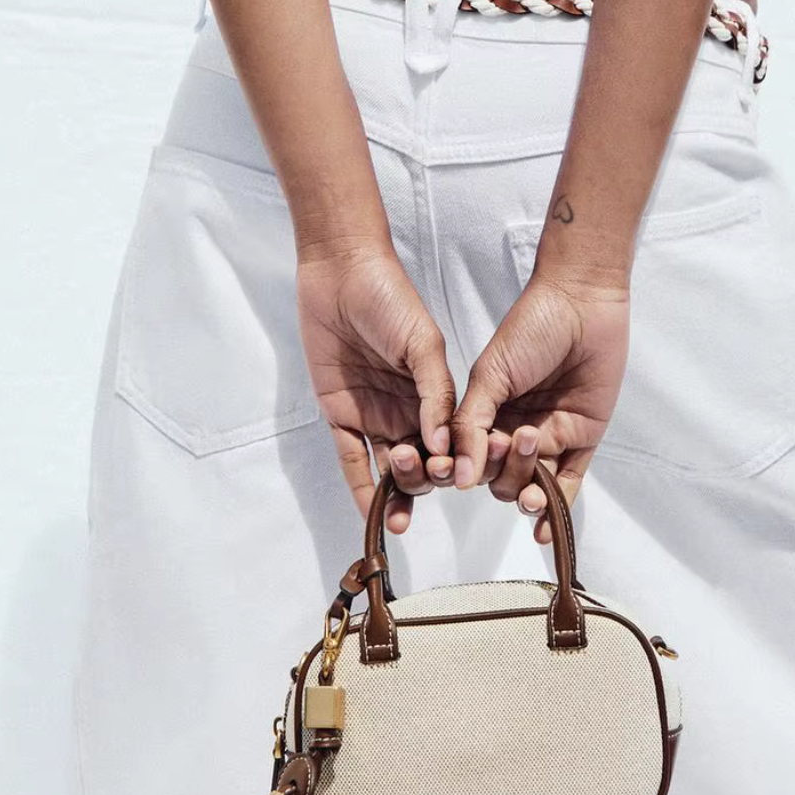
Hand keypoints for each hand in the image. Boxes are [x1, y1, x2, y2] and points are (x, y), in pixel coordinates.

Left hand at [296, 243, 458, 530]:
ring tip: (401, 520)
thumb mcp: (423, 343)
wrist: (341, 274)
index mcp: (434, 394)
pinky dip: (362, 488)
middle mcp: (407, 409)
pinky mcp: (339, 414)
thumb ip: (435, 392)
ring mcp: (373, 414)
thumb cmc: (390, 299)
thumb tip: (445, 443)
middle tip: (423, 480)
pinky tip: (373, 514)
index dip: (454, 464)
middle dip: (425, 481)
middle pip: (422, 461)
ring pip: (390, 467)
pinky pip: (351, 458)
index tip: (455, 478)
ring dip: (398, 494)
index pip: (450, 442)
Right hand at [449, 270, 630, 541]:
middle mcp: (515, 428)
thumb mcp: (490, 375)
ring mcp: (551, 436)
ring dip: (528, 492)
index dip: (468, 467)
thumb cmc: (531, 328)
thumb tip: (456, 476)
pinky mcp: (583, 439)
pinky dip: (557, 510)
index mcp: (487, 412)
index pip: (470, 458)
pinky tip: (544, 529)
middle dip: (503, 473)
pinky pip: (568, 484)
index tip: (465, 467)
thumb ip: (471, 424)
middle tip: (513, 443)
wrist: (581, 303)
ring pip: (531, 484)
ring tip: (533, 487)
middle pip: (499, 477)